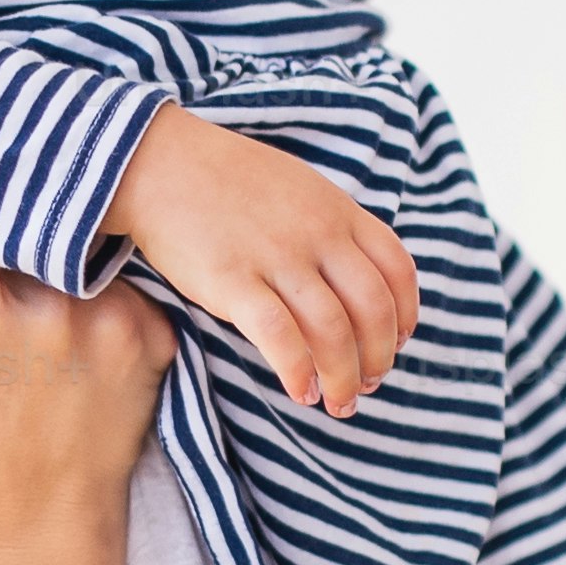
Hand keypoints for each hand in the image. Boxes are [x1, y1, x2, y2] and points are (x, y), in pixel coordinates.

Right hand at [0, 236, 168, 539]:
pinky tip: (89, 349)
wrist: (28, 514)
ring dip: (58, 264)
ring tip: (49, 320)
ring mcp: (66, 313)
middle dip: (0, 228)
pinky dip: (108, 303)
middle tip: (5, 264)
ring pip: (64, 241)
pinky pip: (121, 280)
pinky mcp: (134, 330)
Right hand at [104, 109, 417, 416]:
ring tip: (338, 402)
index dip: (405, 314)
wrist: (160, 162)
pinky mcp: (234, 281)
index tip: (398, 342)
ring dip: (343, 377)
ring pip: (333, 332)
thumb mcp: (297, 187)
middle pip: (373, 309)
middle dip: (379, 357)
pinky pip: (281, 339)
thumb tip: (352, 279)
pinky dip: (298, 373)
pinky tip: (300, 391)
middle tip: (368, 384)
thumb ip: (330, 227)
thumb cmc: (227, 180)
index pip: (397, 269)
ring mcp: (277, 258)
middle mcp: (317, 234)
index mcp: (338, 210)